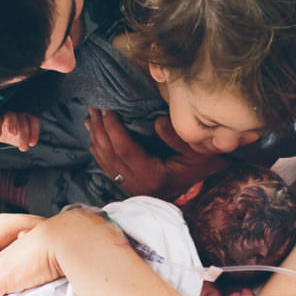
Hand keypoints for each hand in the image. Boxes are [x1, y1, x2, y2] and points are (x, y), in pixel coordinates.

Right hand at [0, 112, 39, 151]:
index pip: (34, 121)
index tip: (32, 143)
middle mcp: (18, 116)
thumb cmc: (16, 135)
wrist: (0, 133)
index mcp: (27, 119)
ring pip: (10, 116)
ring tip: (13, 134)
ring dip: (12, 124)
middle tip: (24, 147)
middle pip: (22, 120)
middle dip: (24, 134)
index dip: (35, 131)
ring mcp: (6, 116)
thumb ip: (27, 140)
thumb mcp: (23, 139)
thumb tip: (31, 142)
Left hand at [87, 108, 227, 199]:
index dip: (113, 128)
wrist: (205, 187)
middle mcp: (139, 184)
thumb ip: (176, 136)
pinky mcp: (132, 186)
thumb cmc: (202, 165)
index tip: (107, 109)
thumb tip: (157, 121)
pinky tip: (94, 139)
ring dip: (96, 139)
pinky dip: (99, 153)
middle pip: (110, 155)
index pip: (124, 149)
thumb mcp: (196, 150)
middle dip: (100, 130)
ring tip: (90, 119)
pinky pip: (109, 169)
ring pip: (106, 163)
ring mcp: (134, 187)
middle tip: (93, 108)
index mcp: (153, 175)